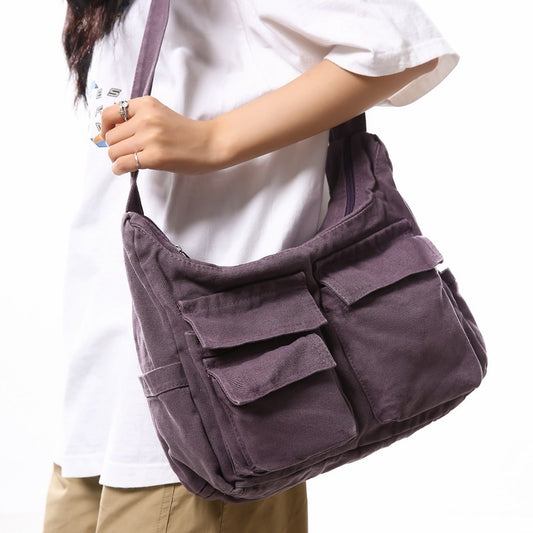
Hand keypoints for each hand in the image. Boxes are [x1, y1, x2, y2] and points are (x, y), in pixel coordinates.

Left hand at [100, 96, 220, 175]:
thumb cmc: (187, 133)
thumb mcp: (161, 115)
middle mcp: (146, 119)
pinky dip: (119, 169)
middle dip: (115, 147)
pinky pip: (123, 164)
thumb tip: (109, 135)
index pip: (110, 114)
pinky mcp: (155, 157)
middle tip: (126, 153)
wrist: (211, 144)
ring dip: (117, 159)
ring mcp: (150, 138)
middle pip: (111, 136)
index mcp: (147, 104)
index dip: (105, 128)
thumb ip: (138, 119)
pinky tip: (123, 170)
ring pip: (114, 151)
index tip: (109, 136)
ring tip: (127, 162)